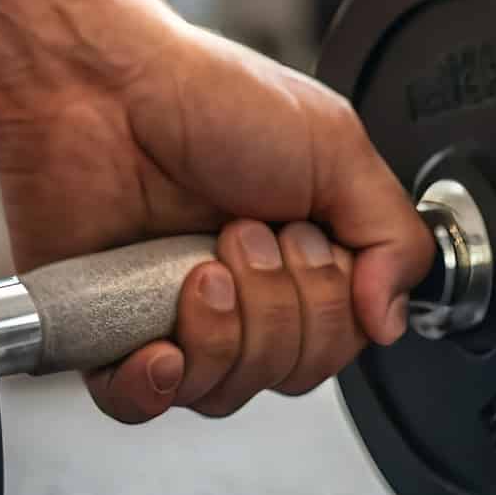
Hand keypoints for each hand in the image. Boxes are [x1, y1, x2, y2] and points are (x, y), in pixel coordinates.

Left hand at [0, 0, 434, 422]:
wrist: (100, 89)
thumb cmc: (206, 99)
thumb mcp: (337, 145)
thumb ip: (395, 236)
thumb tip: (392, 321)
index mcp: (302, 253)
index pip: (340, 340)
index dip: (327, 307)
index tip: (299, 238)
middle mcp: (244, 293)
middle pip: (290, 372)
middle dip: (274, 309)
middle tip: (241, 235)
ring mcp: (177, 316)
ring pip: (225, 392)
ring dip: (220, 333)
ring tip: (195, 267)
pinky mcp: (109, 333)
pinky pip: (140, 405)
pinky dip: (154, 386)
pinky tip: (160, 345)